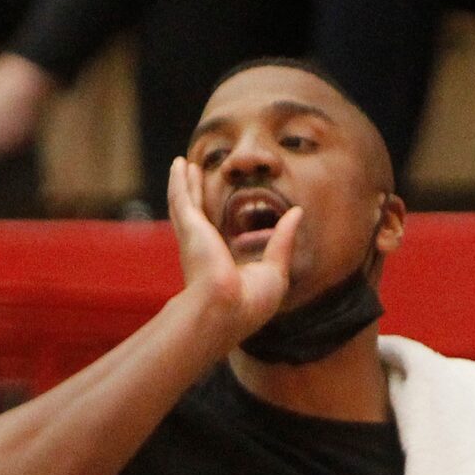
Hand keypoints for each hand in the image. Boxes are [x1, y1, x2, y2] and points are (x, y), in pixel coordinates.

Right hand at [167, 156, 298, 354]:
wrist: (226, 310)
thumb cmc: (249, 304)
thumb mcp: (275, 270)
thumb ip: (283, 240)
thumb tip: (297, 212)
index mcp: (219, 264)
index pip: (217, 237)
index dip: (217, 222)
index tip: (222, 208)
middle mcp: (202, 250)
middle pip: (196, 215)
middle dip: (195, 195)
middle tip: (194, 175)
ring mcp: (193, 238)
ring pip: (185, 203)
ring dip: (183, 183)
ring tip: (182, 165)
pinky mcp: (190, 228)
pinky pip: (181, 197)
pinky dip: (177, 180)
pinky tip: (178, 164)